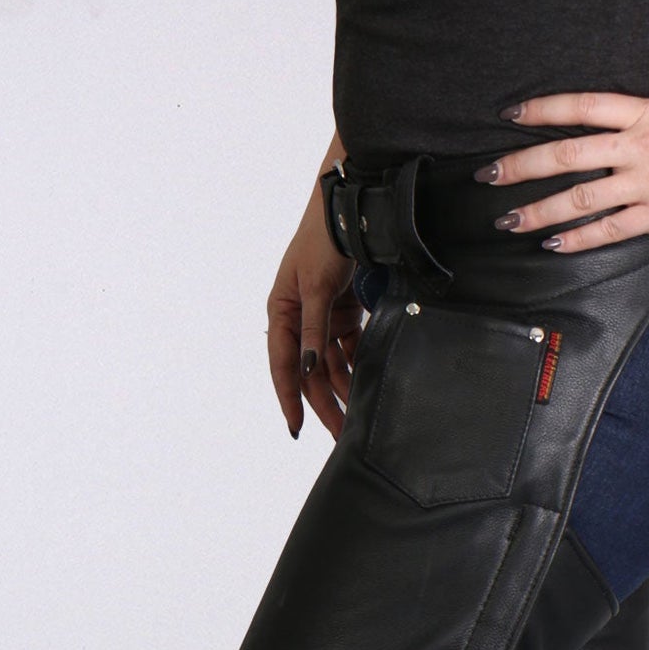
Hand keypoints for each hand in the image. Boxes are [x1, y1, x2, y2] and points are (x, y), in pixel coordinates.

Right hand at [268, 191, 361, 437]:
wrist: (348, 213)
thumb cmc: (322, 243)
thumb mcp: (314, 288)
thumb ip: (314, 330)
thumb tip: (311, 369)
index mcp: (281, 312)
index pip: (284, 365)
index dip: (289, 397)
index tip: (296, 427)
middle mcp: (298, 319)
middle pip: (310, 372)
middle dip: (324, 404)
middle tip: (340, 436)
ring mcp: (322, 318)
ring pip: (332, 366)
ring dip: (343, 391)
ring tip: (357, 421)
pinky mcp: (345, 315)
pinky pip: (350, 351)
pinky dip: (357, 369)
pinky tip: (367, 390)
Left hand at [481, 88, 648, 251]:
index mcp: (643, 113)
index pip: (581, 106)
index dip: (542, 109)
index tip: (511, 116)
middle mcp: (637, 146)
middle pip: (566, 153)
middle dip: (521, 165)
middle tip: (488, 176)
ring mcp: (647, 182)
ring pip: (580, 196)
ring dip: (540, 209)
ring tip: (511, 220)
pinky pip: (610, 228)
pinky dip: (579, 237)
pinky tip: (554, 243)